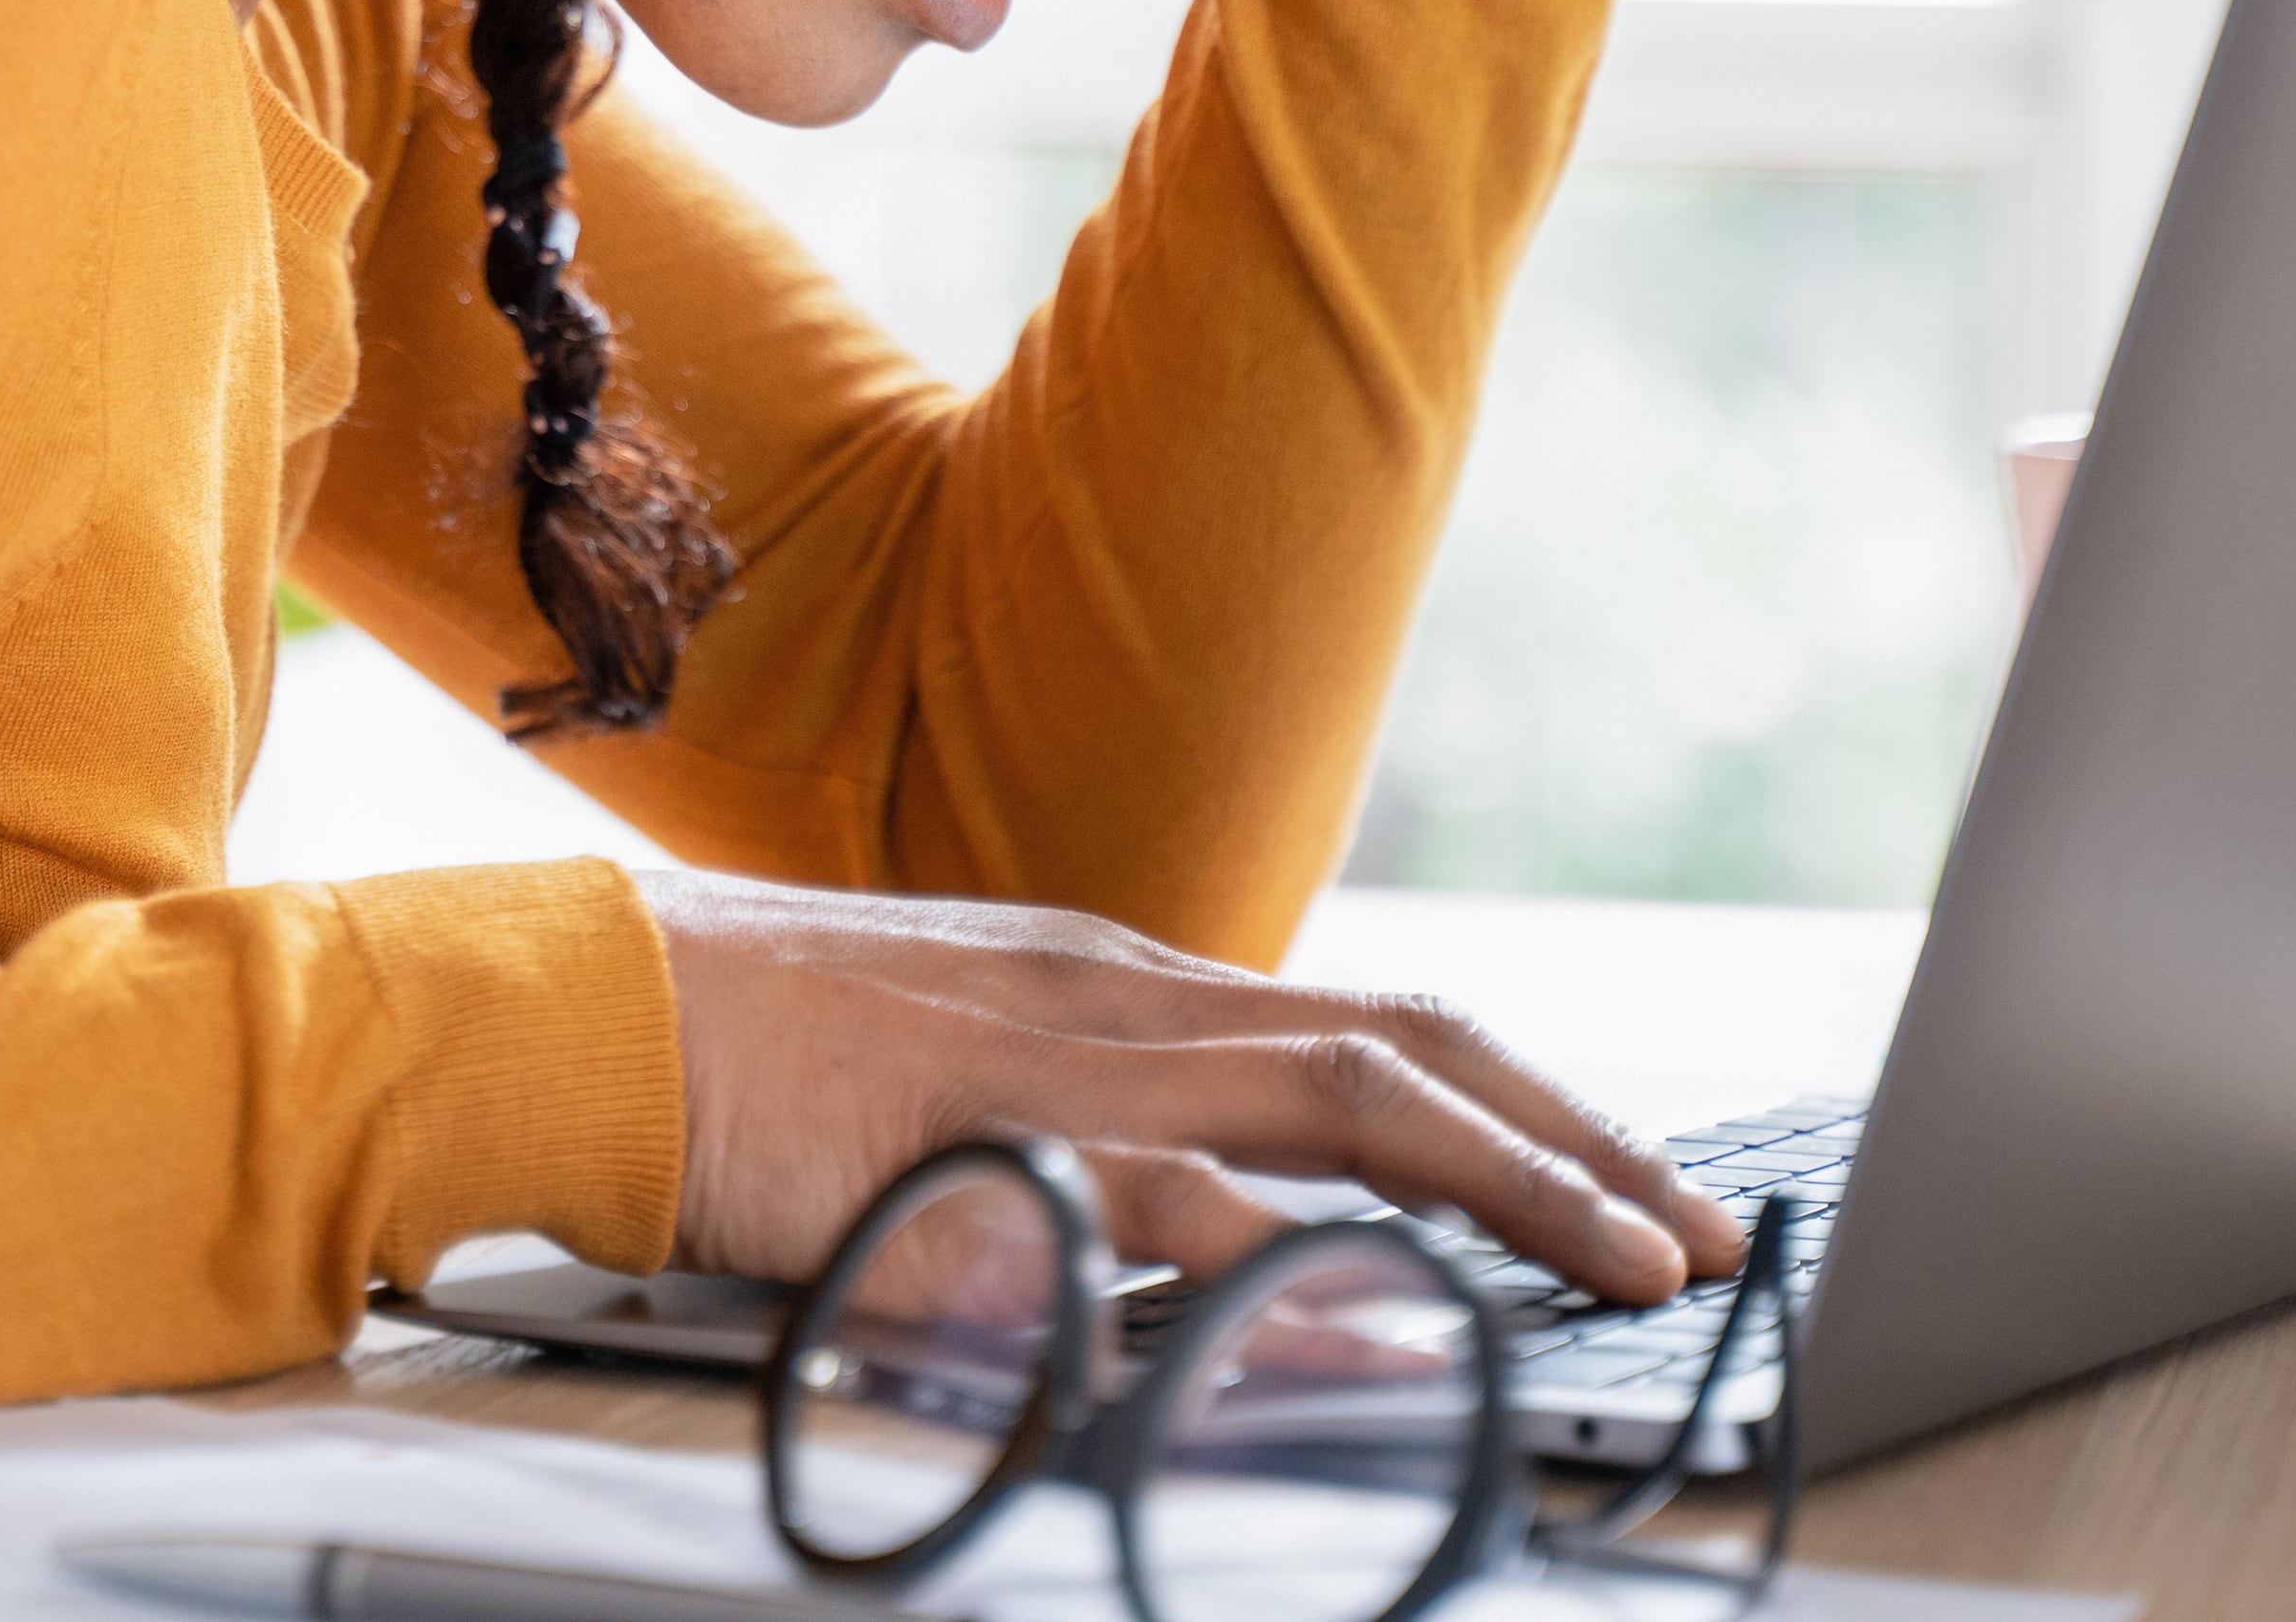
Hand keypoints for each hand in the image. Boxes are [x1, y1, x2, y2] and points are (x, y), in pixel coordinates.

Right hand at [635, 865, 1746, 1299]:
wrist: (594, 1009)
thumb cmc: (755, 1057)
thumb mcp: (961, 1070)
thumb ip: (1086, 1129)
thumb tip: (1203, 1217)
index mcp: (1129, 985)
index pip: (1379, 1030)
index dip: (1526, 1107)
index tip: (1633, 1185)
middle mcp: (1134, 1002)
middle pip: (1413, 1053)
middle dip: (1579, 1145)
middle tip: (1701, 1237)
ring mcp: (1076, 1065)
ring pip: (1348, 1106)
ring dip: (1510, 1186)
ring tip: (1626, 1263)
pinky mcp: (996, 1146)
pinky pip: (1179, 1204)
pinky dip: (1301, 1257)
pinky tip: (1393, 1310)